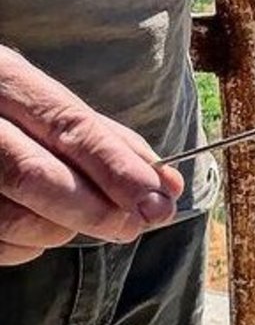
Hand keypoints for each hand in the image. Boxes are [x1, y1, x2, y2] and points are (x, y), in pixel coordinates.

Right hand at [0, 46, 183, 264]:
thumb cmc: (9, 115)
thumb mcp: (49, 106)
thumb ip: (108, 141)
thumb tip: (168, 185)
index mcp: (3, 77)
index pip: (66, 127)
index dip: (116, 169)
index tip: (157, 200)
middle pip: (33, 174)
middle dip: (97, 209)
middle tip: (134, 225)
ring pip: (13, 218)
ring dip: (62, 229)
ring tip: (79, 219)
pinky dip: (28, 246)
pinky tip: (39, 227)